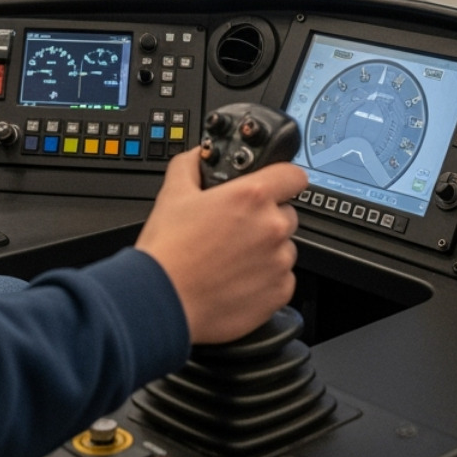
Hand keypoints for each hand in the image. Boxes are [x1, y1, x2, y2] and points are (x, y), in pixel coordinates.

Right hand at [135, 148, 306, 344]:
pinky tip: (236, 279)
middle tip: (235, 230)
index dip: (282, 178)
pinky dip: (266, 279)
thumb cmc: (168, 252)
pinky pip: (282, 279)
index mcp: (252, 197)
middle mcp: (271, 227)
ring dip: (266, 250)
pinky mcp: (279, 292)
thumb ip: (191, 165)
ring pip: (284, 248)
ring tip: (231, 259)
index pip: (293, 175)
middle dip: (266, 218)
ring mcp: (278, 262)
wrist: (163, 301)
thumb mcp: (173, 194)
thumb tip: (199, 156)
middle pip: (286, 214)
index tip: (275, 186)